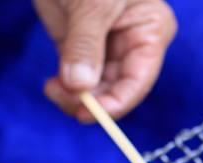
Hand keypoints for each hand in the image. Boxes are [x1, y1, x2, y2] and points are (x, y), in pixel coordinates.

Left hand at [35, 0, 176, 122]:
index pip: (139, 79)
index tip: (88, 113)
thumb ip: (85, 44)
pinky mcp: (80, 47)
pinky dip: (65, 88)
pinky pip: (77, 79)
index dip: (117, 102)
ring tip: (54, 89)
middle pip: (118, 89)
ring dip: (75, 97)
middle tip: (64, 99)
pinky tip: (52, 85)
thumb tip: (80, 86)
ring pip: (97, 89)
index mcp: (149, 32)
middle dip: (92, 100)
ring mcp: (105, 48)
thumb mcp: (92, 4)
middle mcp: (132, 45)